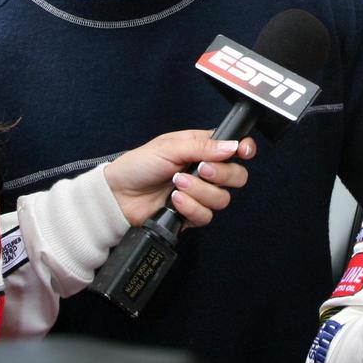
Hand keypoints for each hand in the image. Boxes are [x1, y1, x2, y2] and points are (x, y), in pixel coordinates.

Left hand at [103, 132, 255, 227]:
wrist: (118, 195)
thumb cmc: (139, 165)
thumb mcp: (169, 147)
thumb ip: (203, 147)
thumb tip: (232, 146)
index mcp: (202, 148)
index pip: (234, 147)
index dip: (244, 149)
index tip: (243, 151)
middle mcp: (205, 171)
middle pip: (236, 176)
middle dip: (222, 174)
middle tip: (202, 170)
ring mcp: (200, 194)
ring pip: (222, 199)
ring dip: (199, 191)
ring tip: (176, 184)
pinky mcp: (191, 215)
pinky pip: (206, 216)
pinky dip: (190, 208)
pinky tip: (174, 201)